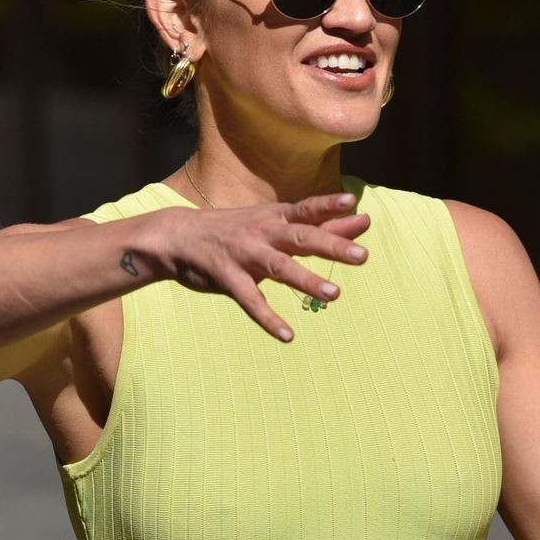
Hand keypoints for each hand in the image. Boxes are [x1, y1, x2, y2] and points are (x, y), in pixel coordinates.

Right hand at [147, 191, 370, 340]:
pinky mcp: (227, 278)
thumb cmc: (235, 230)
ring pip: (279, 267)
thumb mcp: (273, 222)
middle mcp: (262, 232)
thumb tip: (359, 219)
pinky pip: (250, 300)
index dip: (329, 206)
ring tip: (334, 294)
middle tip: (362, 256)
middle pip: (300, 237)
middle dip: (331, 245)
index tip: (354, 203)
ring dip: (307, 280)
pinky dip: (268, 319)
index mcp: (275, 217)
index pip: (306, 209)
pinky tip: (287, 335)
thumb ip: (317, 225)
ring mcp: (244, 254)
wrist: (178, 236)